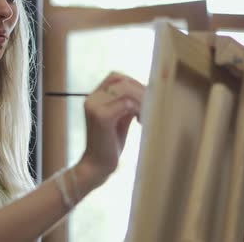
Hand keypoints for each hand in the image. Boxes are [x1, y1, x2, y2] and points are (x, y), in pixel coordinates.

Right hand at [78, 72, 145, 187]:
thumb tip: (147, 89)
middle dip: (140, 91)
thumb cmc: (110, 143)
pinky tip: (141, 122)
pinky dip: (138, 110)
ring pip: (125, 90)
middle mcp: (91, 99)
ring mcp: (94, 107)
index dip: (134, 82)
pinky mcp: (101, 117)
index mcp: (93, 97)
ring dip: (141, 101)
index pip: (115, 77)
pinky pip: (126, 104)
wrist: (98, 165)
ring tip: (146, 116)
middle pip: (121, 81)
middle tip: (152, 106)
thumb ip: (127, 103)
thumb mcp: (120, 118)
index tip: (147, 98)